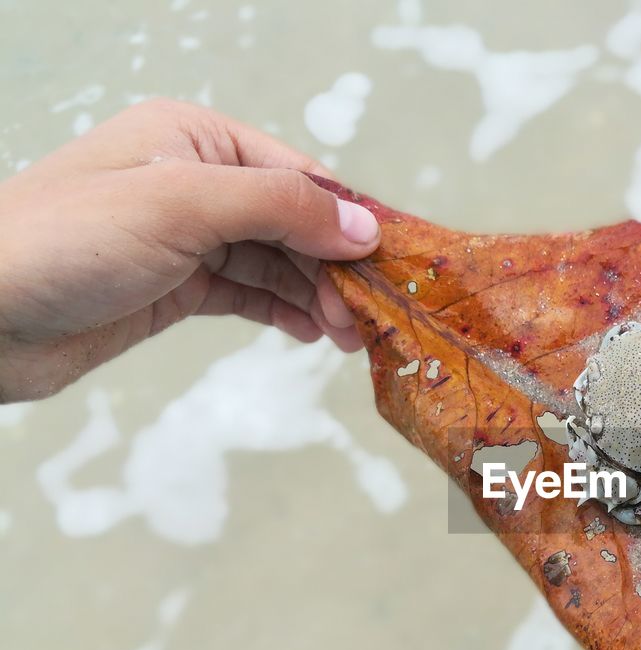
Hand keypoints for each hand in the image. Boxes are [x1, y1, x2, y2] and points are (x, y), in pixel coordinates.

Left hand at [0, 99, 378, 401]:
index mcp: (195, 139)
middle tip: (371, 317)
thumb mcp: (181, 206)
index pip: (298, 176)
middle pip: (294, 223)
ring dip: (317, 296)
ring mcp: (186, 237)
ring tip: (350, 335)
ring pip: (277, 262)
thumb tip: (362, 227)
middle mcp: (195, 182)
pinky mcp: (176, 287)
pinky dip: (285, 312)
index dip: (349, 221)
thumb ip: (278, 209)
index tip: (392, 265)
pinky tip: (313, 333)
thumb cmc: (63, 240)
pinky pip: (250, 293)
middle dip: (336, 268)